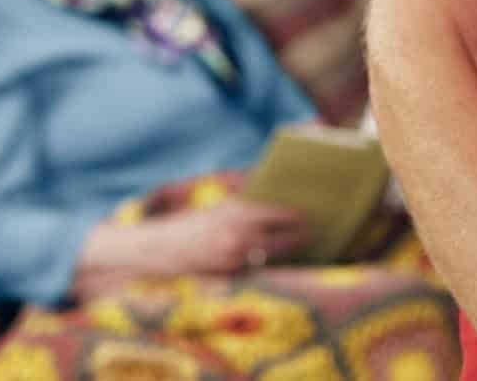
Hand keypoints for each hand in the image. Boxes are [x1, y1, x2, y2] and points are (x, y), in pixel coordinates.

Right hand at [73, 200, 309, 300]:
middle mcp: (241, 237)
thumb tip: (280, 198)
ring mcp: (237, 260)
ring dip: (289, 253)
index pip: (285, 215)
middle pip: (289, 240)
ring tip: (302, 246)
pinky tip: (277, 260)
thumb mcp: (221, 206)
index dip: (301, 218)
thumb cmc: (195, 223)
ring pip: (278, 258)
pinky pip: (261, 270)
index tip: (312, 216)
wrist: (162, 250)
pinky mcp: (232, 278)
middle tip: (315, 233)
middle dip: (304, 236)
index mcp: (239, 212)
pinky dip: (270, 265)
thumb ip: (249, 203)